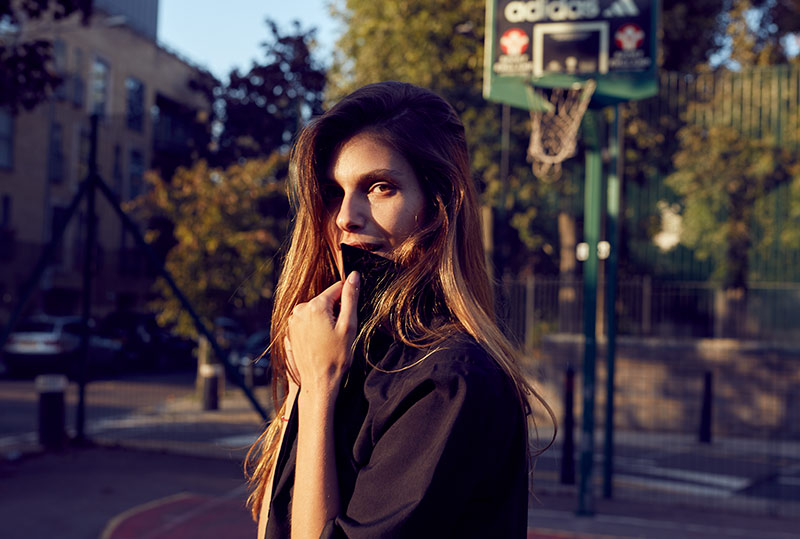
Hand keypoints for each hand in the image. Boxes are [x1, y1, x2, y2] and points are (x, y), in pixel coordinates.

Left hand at [285, 271, 359, 400]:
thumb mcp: (348, 326)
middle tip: (339, 333)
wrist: (318, 382)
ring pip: (316, 310)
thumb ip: (350, 297)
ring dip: (325, 320)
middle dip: (335, 311)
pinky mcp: (290, 331)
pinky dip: (315, 328)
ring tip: (329, 340)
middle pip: (326, 299)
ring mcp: (292, 320)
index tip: (347, 320)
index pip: (337, 288)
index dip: (347, 302)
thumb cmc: (336, 357)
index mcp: (315, 305)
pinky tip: (319, 344)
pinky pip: (307, 321)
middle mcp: (300, 309)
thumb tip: (354, 275)